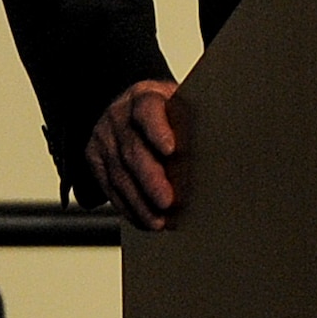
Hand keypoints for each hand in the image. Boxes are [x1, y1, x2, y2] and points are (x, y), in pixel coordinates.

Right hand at [85, 79, 179, 229]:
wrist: (128, 107)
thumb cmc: (164, 109)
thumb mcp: (177, 102)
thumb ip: (190, 121)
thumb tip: (221, 145)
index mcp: (143, 97)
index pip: (148, 110)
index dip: (158, 129)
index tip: (171, 150)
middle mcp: (119, 117)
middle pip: (132, 149)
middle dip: (151, 179)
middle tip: (168, 201)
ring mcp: (104, 140)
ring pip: (119, 174)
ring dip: (140, 202)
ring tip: (159, 220)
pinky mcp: (95, 161)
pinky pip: (110, 188)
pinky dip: (128, 207)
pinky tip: (144, 219)